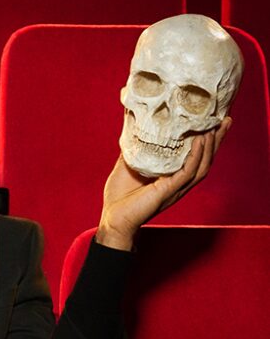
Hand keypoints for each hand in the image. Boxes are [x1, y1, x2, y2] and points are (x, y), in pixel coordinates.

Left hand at [96, 117, 231, 250]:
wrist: (113, 218)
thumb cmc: (118, 196)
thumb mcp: (126, 165)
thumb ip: (134, 149)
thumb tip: (133, 128)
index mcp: (171, 176)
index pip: (194, 156)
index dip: (205, 140)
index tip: (211, 122)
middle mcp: (178, 182)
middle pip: (205, 160)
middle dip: (216, 140)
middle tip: (226, 120)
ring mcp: (176, 187)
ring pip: (202, 166)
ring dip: (210, 147)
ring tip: (215, 128)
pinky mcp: (169, 191)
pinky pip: (188, 172)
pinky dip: (196, 156)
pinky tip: (199, 142)